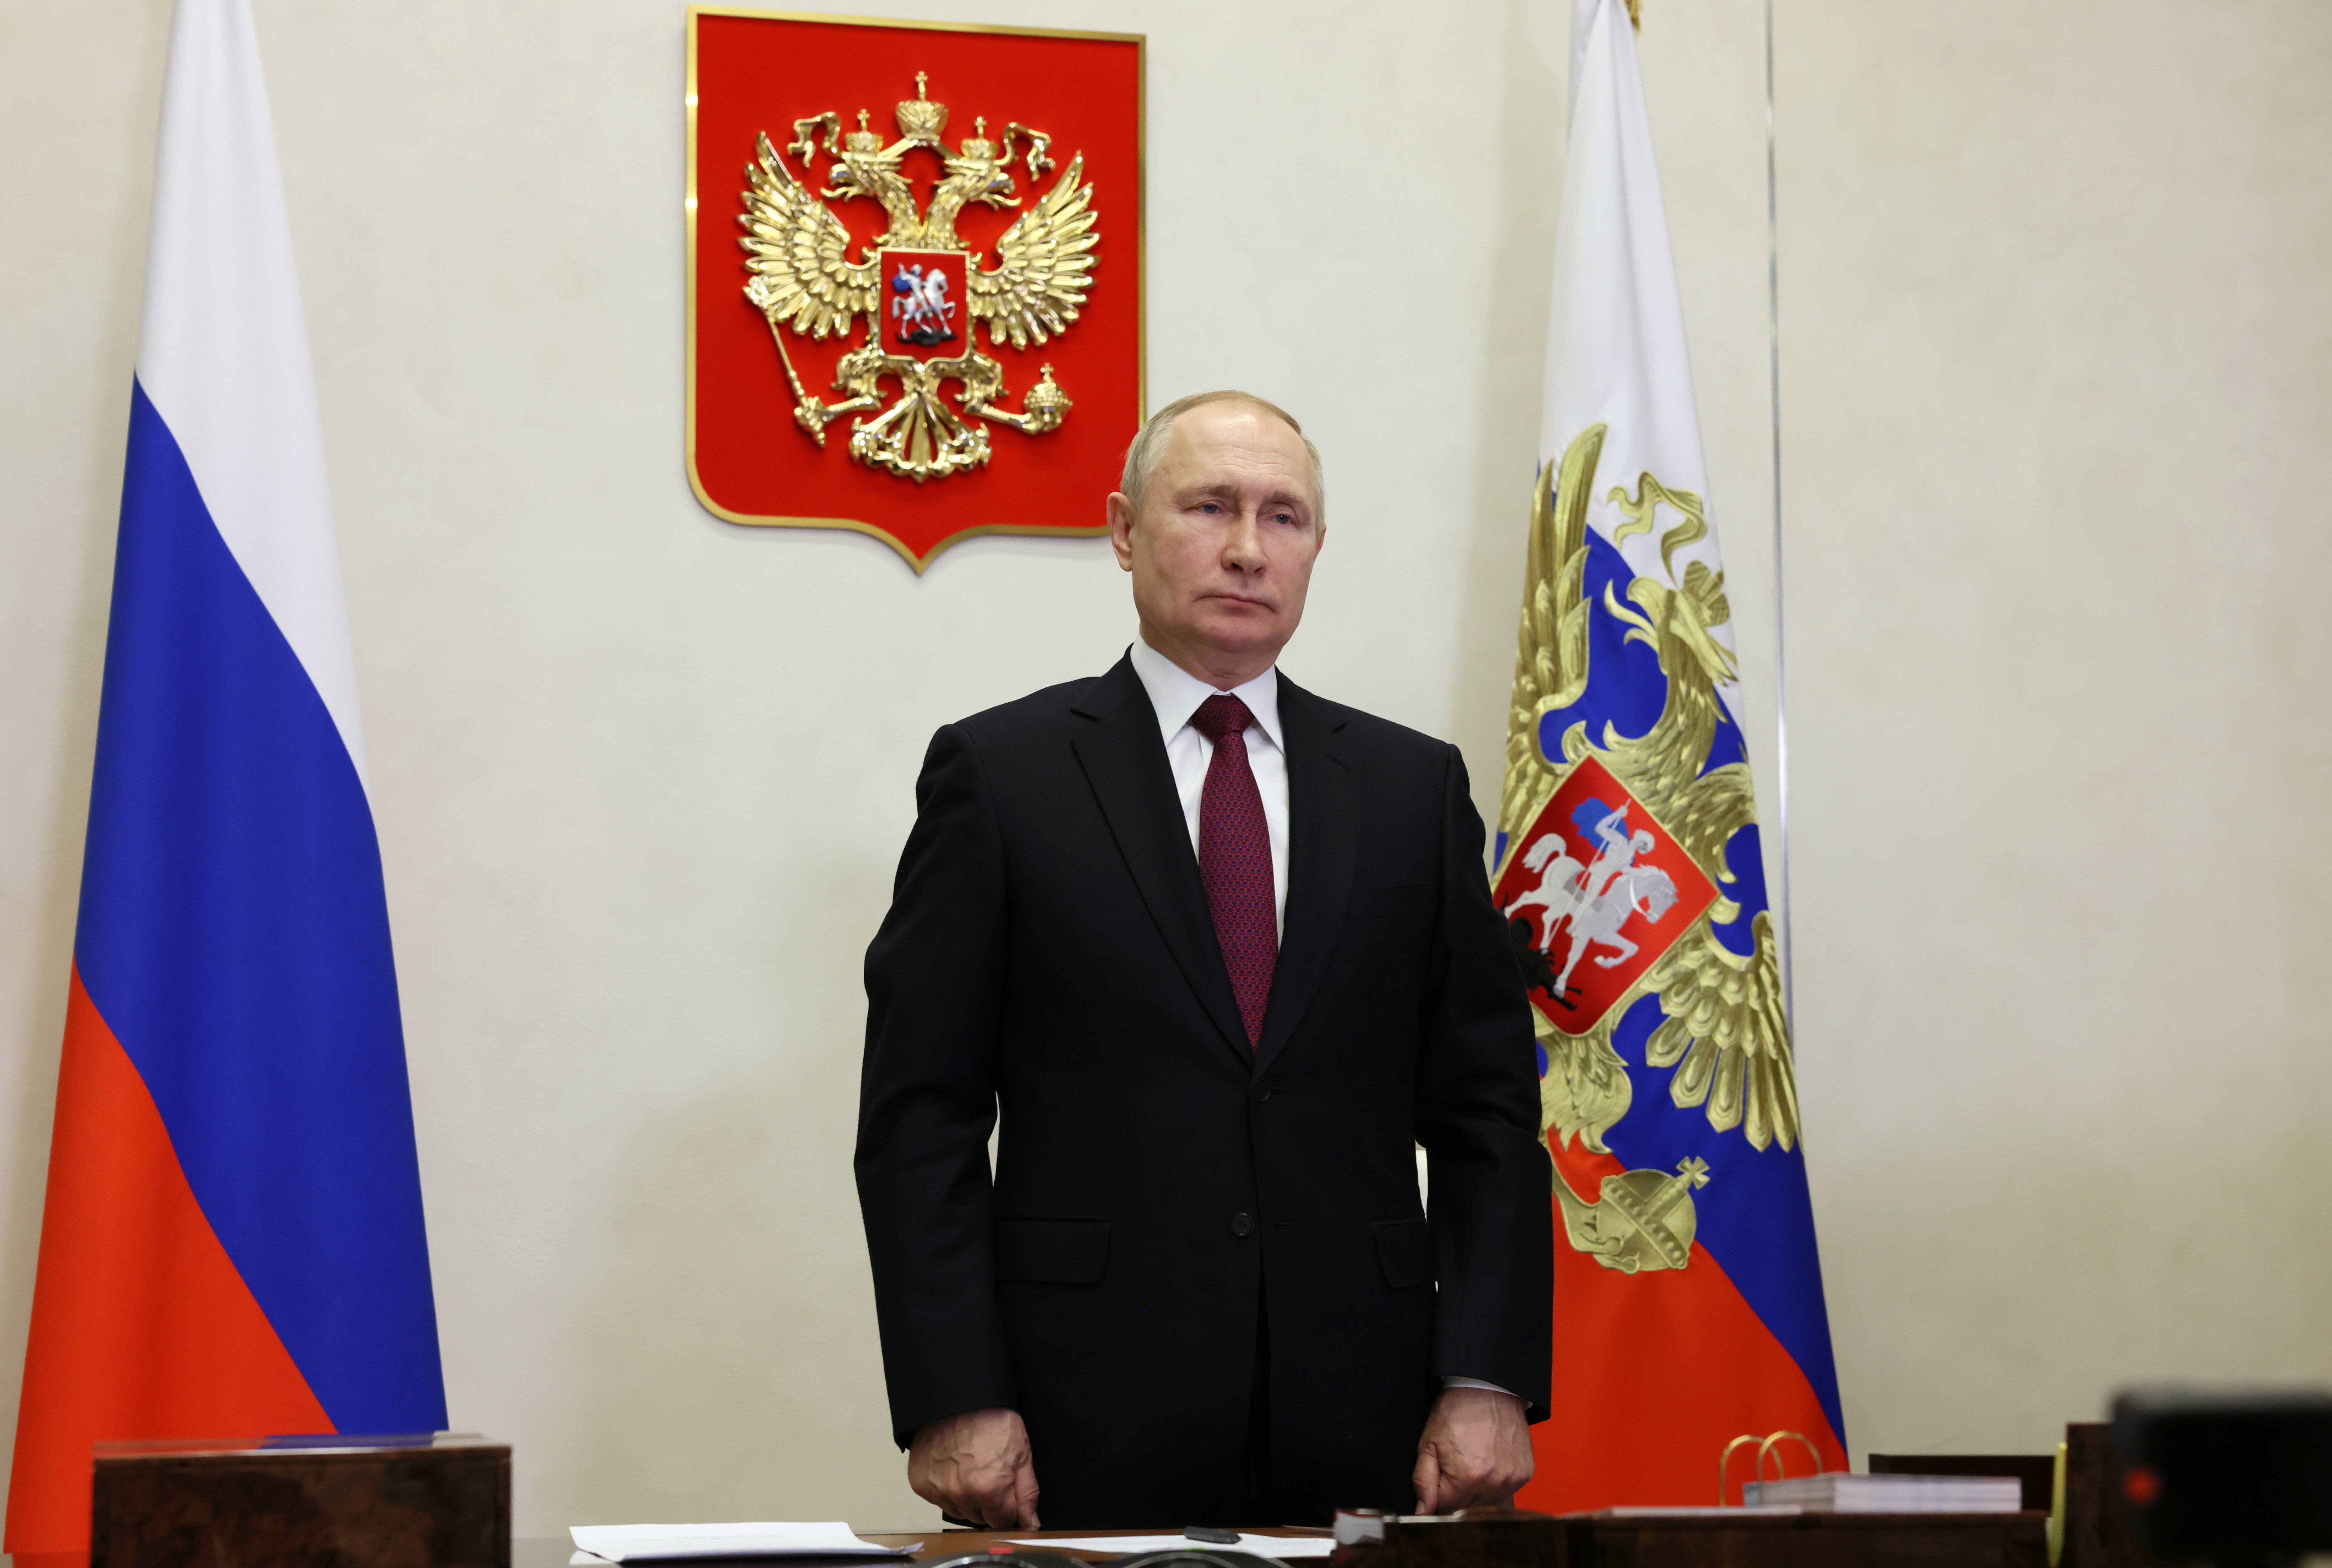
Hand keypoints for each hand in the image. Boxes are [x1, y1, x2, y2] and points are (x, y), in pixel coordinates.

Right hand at [906, 1408, 1040, 1529]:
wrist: (958, 1397)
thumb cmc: (993, 1420)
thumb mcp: (1022, 1453)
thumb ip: (1027, 1493)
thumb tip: (1030, 1523)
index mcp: (989, 1490)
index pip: (1002, 1521)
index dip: (1008, 1508)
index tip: (1007, 1492)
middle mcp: (961, 1496)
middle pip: (980, 1518)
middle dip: (989, 1503)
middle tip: (989, 1474)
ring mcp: (938, 1491)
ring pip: (960, 1512)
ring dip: (967, 1499)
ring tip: (971, 1469)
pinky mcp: (920, 1484)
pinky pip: (939, 1500)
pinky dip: (947, 1489)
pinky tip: (953, 1468)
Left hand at [1412, 1386, 1532, 1512]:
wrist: (1488, 1389)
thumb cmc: (1456, 1412)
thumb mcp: (1429, 1444)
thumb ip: (1424, 1482)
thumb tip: (1423, 1513)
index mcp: (1467, 1478)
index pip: (1447, 1509)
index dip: (1438, 1495)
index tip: (1439, 1478)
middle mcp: (1494, 1482)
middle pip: (1468, 1509)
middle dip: (1457, 1494)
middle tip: (1455, 1467)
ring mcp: (1512, 1478)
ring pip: (1488, 1503)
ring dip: (1477, 1491)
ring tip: (1472, 1462)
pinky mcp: (1525, 1473)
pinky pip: (1506, 1492)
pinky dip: (1496, 1484)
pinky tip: (1489, 1463)